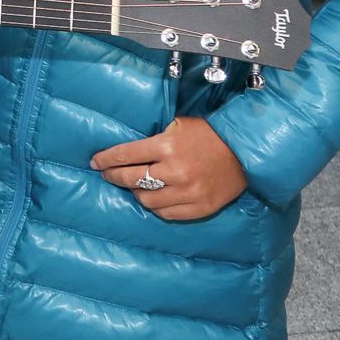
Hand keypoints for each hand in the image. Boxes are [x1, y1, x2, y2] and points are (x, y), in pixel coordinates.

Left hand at [91, 116, 247, 221]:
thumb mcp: (177, 126)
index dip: (105, 159)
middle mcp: (175, 171)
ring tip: (134, 186)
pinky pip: (166, 214)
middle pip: (131, 179)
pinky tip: (153, 198)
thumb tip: (123, 150)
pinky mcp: (200, 207)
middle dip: (114, 176)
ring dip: (135, 192)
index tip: (95, 162)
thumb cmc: (207, 135)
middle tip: (107, 174)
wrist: (244, 152)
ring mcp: (188, 192)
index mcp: (167, 146)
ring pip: (146, 200)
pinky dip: (156, 207)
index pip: (125, 155)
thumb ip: (153, 139)